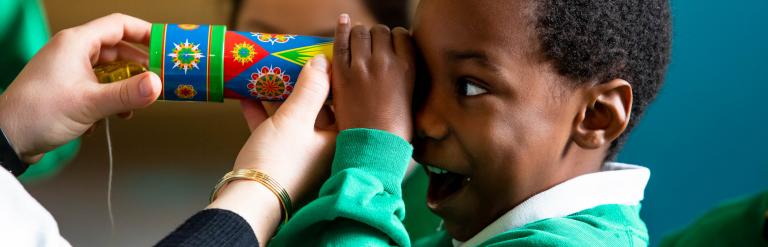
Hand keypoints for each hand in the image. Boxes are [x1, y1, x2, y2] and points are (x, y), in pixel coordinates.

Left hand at [0, 14, 160, 162]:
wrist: (7, 138)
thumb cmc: (37, 113)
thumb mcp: (90, 103)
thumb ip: (127, 93)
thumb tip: (157, 84)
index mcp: (76, 43)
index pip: (119, 25)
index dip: (145, 33)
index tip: (165, 46)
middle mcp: (73, 52)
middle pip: (118, 50)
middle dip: (139, 67)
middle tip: (158, 80)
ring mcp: (70, 71)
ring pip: (110, 71)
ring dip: (126, 87)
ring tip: (135, 104)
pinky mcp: (69, 89)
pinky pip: (100, 86)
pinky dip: (111, 99)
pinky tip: (112, 116)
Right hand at [208, 55, 335, 242]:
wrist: (250, 201)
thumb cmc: (278, 161)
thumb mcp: (295, 117)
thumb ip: (310, 88)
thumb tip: (322, 62)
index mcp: (337, 139)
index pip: (341, 101)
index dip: (332, 79)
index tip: (321, 59)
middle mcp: (323, 149)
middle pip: (318, 109)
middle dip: (305, 86)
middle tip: (295, 63)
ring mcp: (300, 156)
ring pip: (294, 118)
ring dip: (281, 97)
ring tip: (271, 75)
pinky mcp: (277, 160)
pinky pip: (272, 130)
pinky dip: (261, 113)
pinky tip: (247, 97)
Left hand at [331, 14, 415, 140]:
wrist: (374, 149)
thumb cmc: (395, 133)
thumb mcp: (412, 100)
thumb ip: (406, 80)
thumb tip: (400, 68)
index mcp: (408, 68)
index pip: (402, 35)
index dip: (394, 38)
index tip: (390, 45)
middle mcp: (387, 62)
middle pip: (381, 31)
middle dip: (376, 36)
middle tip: (371, 47)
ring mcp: (363, 66)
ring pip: (361, 32)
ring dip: (359, 33)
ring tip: (357, 40)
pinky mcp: (342, 73)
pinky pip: (341, 43)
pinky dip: (342, 29)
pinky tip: (343, 21)